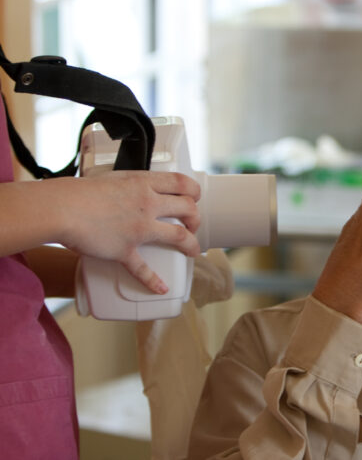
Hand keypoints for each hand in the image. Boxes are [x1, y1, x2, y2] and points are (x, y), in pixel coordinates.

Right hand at [53, 171, 200, 292]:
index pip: (182, 183)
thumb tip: (137, 190)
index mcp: (143, 184)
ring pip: (179, 236)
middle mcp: (147, 205)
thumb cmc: (80, 192)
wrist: (61, 209)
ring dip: (191, 245)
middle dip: (196, 218)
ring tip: (193, 251)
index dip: (194, 191)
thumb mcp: (113, 178)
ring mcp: (139, 228)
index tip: (195, 197)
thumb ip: (130, 185)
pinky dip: (154, 281)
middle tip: (193, 225)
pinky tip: (161, 288)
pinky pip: (143, 269)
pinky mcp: (125, 250)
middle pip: (188, 209)